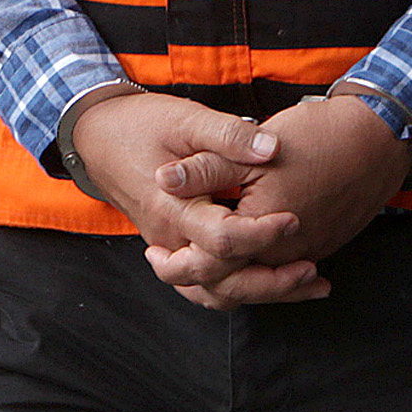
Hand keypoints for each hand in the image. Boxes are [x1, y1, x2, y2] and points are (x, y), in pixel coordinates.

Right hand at [67, 90, 308, 285]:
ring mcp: (170, 248)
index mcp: (173, 207)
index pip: (221, 239)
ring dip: (260, 292)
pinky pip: (206, 285)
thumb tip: (271, 148)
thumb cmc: (142, 124)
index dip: (262, 233)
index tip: (295, 219)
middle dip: (270, 281)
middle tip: (313, 270)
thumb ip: (228, 136)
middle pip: (220, 281)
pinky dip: (240, 288)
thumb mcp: (187, 118)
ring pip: (213, 293)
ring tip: (306, 282)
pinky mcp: (176, 249)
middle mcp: (169, 238)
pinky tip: (275, 281)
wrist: (99, 137)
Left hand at [146, 94, 411, 309]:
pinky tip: (240, 258)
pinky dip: (256, 271)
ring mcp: (308, 252)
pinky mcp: (322, 245)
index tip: (154, 253)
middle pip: (232, 285)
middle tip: (164, 265)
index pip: (209, 263)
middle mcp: (286, 253)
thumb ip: (206, 168)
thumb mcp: (252, 147)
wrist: (378, 138)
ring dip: (225, 280)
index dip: (176, 261)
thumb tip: (162, 179)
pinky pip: (281, 271)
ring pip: (257, 282)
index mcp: (262, 230)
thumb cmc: (317, 137)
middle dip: (195, 278)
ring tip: (196, 267)